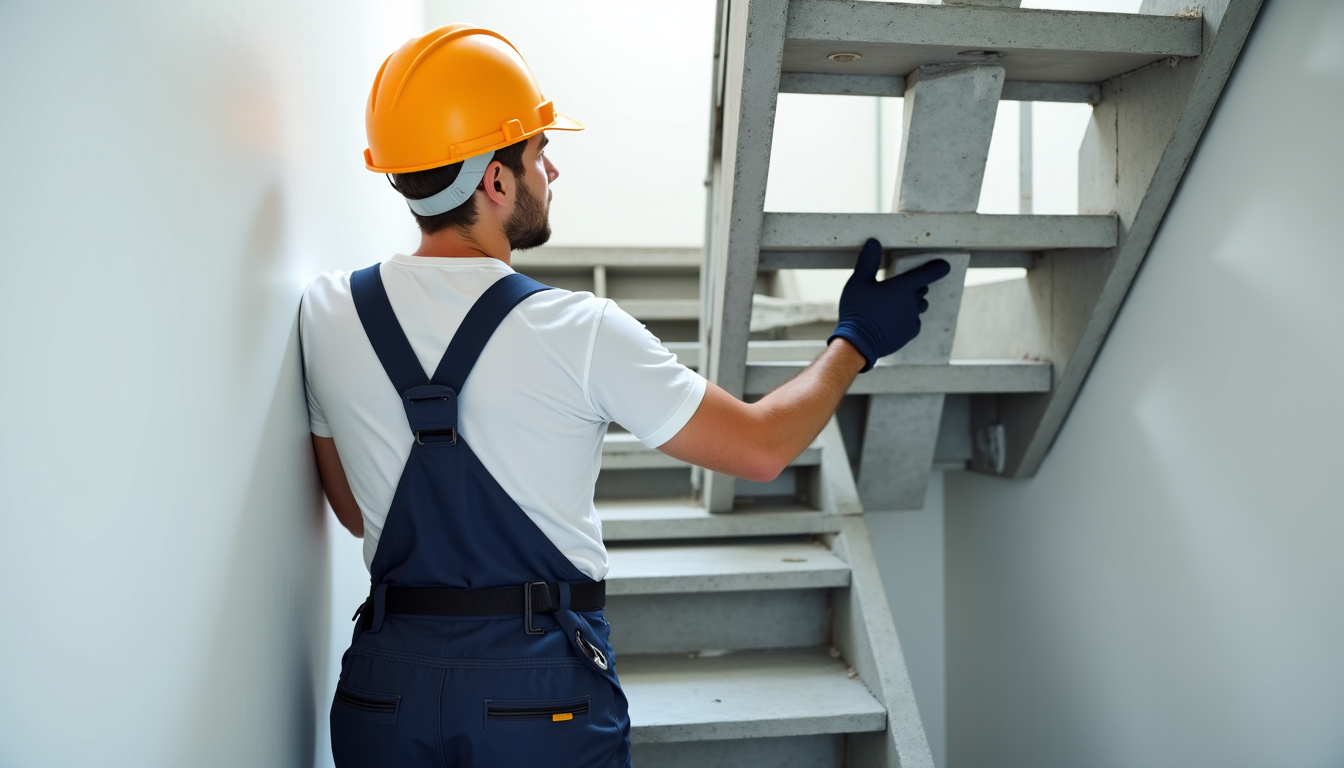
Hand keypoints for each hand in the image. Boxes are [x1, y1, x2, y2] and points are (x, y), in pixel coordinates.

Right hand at [828, 238, 951, 371]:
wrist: (858, 344)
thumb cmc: (857, 311)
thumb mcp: (858, 282)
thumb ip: (868, 261)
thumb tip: (873, 242)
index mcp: (903, 287)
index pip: (927, 274)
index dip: (937, 268)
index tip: (944, 265)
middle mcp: (913, 303)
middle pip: (921, 289)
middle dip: (915, 286)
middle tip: (899, 286)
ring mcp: (912, 319)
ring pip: (919, 306)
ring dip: (912, 302)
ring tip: (895, 304)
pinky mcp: (909, 333)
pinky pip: (914, 321)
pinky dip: (908, 318)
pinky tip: (892, 320)